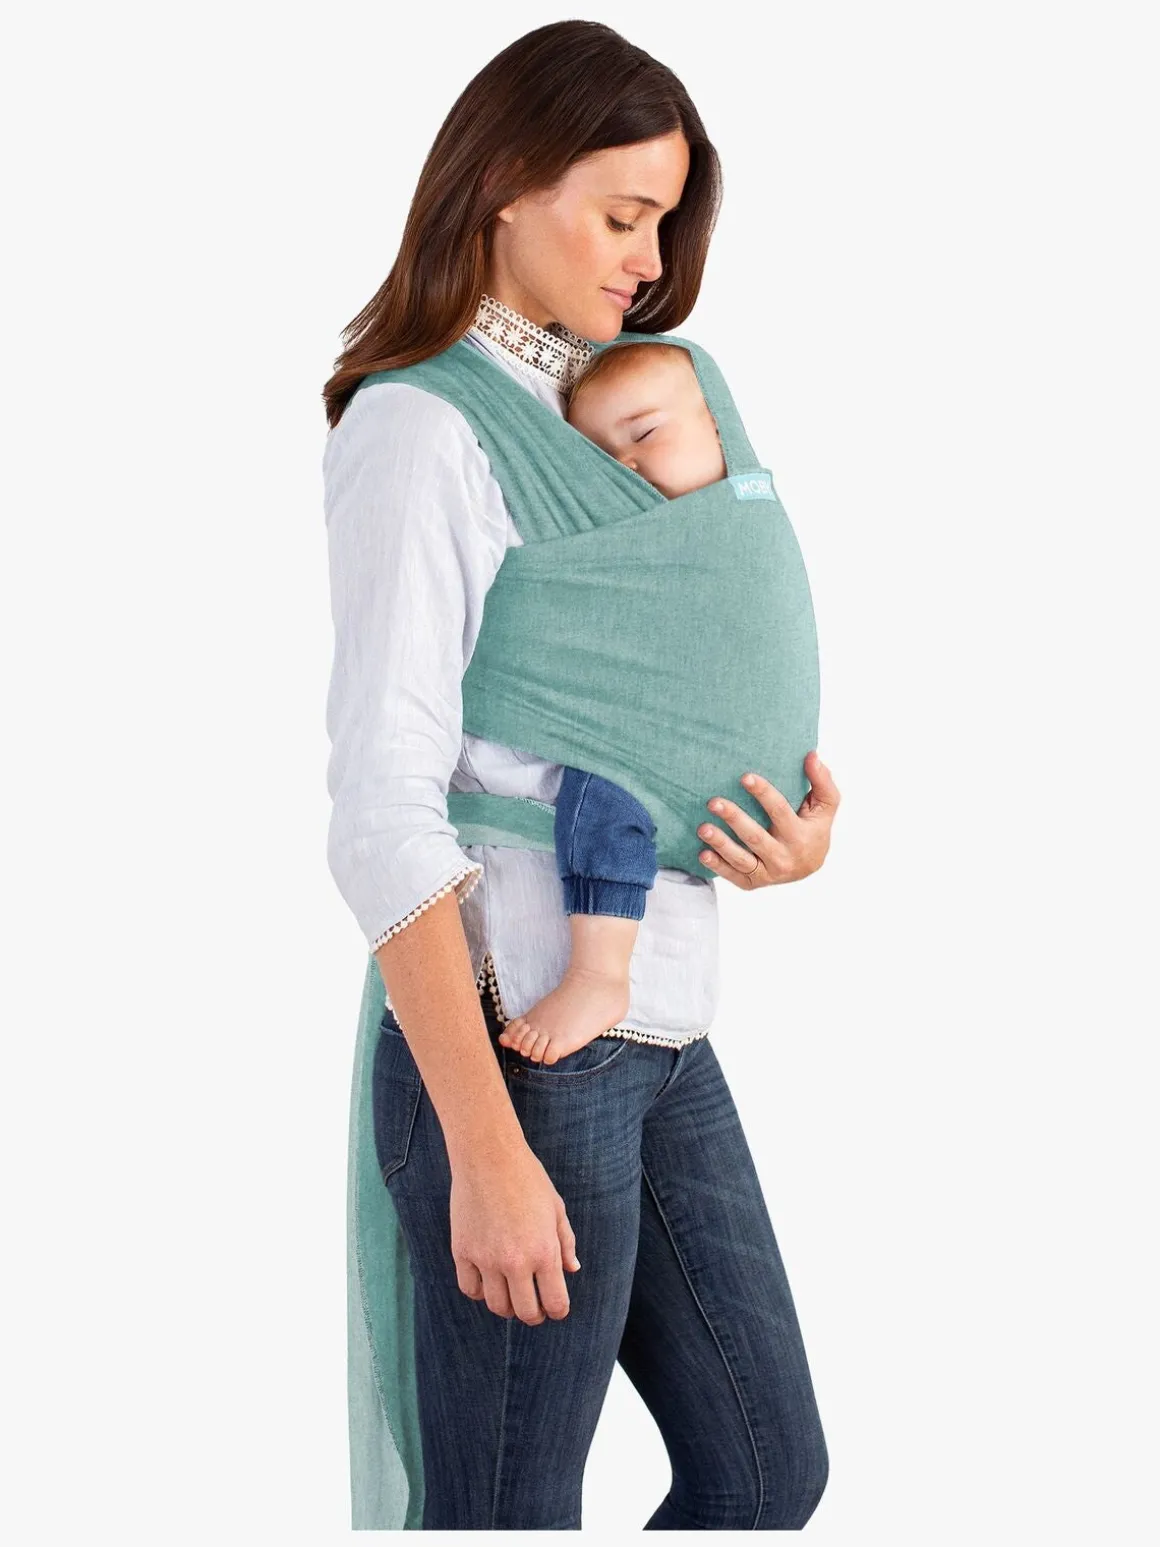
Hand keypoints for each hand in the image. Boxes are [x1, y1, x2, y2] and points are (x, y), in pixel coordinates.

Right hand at [450, 1141, 580, 1324]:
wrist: (488, 1155)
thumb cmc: (527, 1178)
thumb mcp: (556, 1208)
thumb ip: (566, 1242)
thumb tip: (573, 1269)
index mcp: (544, 1251)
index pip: (556, 1303)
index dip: (558, 1311)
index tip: (556, 1308)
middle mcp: (515, 1261)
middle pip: (525, 1312)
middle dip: (534, 1315)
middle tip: (535, 1308)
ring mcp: (486, 1258)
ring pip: (497, 1306)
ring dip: (507, 1307)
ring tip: (511, 1295)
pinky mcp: (462, 1251)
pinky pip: (471, 1289)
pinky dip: (480, 1291)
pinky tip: (488, 1280)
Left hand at [696, 750, 839, 890]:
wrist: (810, 866)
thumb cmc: (814, 827)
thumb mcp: (826, 805)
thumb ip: (821, 781)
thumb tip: (811, 755)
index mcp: (800, 836)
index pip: (780, 811)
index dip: (763, 793)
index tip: (745, 777)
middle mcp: (784, 857)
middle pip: (756, 837)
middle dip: (734, 818)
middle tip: (713, 802)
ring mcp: (768, 873)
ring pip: (742, 859)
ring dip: (720, 844)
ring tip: (703, 828)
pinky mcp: (753, 883)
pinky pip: (733, 875)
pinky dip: (717, 867)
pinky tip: (703, 853)